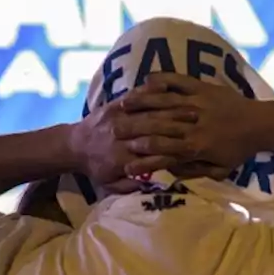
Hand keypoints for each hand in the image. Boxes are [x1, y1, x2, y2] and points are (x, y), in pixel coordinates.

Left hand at [66, 81, 198, 184]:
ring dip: (170, 109)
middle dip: (177, 124)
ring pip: (147, 112)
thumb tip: (153, 185)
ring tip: (191, 107)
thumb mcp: (109, 185)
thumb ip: (130, 186)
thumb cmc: (96, 167)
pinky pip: (134, 97)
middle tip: (199, 121)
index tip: (193, 146)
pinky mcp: (114, 106)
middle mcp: (120, 136)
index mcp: (121, 157)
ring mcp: (116, 117)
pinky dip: (150, 91)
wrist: (73, 145)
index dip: (172, 148)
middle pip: (152, 129)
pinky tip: (168, 88)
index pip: (151, 153)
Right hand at [119, 72, 261, 177]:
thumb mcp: (220, 169)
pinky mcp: (203, 88)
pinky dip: (163, 80)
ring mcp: (197, 103)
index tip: (125, 158)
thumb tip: (170, 172)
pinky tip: (147, 80)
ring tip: (122, 106)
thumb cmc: (239, 149)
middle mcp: (193, 124)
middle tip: (113, 131)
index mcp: (196, 146)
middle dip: (134, 128)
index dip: (144, 155)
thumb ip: (194, 171)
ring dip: (142, 104)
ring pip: (164, 103)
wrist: (261, 124)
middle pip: (158, 126)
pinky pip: (180, 82)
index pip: (164, 150)